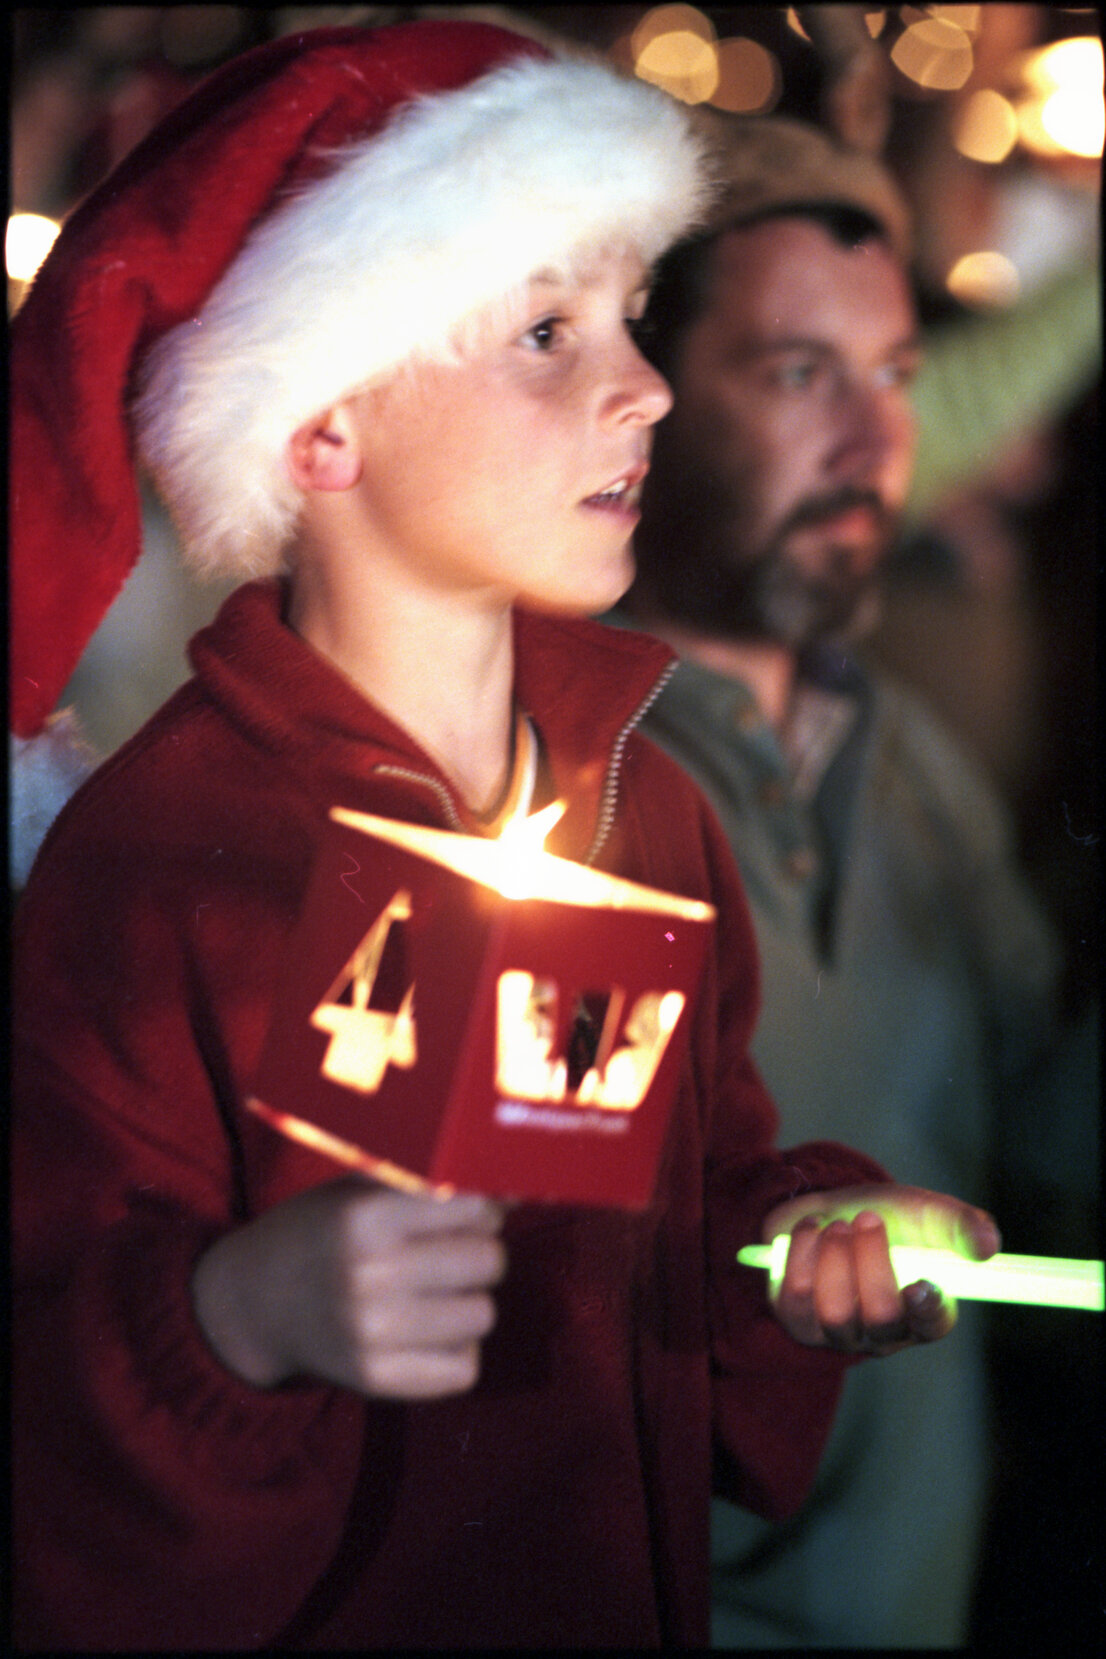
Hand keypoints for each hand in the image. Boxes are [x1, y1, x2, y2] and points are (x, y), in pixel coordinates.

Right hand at [192, 1179, 506, 1397]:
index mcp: (365, 1216)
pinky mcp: (376, 1380)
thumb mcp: (358, 1188)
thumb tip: (516, 1194)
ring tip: (428, 1292)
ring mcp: (373, 1333)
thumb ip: (430, 1185)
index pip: (473, 1206)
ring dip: (466, 1301)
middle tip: (446, 1253)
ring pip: (483, 1314)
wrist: (252, 1303)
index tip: (466, 1212)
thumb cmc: (321, 1232)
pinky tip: (422, 1330)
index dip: (481, 1207)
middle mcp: (370, 1274)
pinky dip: (454, 1350)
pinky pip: (465, 1368)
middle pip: (489, 1261)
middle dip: (477, 1253)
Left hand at [759, 1184, 1000, 1354]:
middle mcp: (882, 1332)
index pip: (932, 1325)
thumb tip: (990, 1244)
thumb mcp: (925, 1212)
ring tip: (838, 1225)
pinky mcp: (798, 1321)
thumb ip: (958, 1225)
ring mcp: (838, 1332)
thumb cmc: (885, 1218)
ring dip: (835, 1255)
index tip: (919, 1283)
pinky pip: (796, 1295)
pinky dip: (803, 1251)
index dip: (928, 1309)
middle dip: (872, 1261)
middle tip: (867, 1219)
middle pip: (881, 1318)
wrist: (825, 1208)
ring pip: (835, 1311)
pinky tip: (812, 1230)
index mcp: (923, 1310)